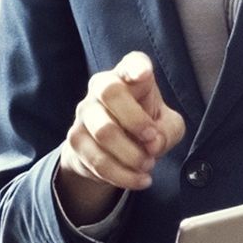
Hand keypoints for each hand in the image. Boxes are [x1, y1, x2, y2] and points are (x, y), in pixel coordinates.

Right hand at [52, 52, 188, 223]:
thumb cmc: (145, 126)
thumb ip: (168, 131)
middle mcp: (101, 87)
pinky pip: (97, 160)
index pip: (132, 63)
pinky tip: (139, 180)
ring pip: (103, 132)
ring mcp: (84, 112)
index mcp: (129, 76)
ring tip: (148, 166)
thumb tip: (152, 144)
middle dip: (136, 120)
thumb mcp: (167, 126)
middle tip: (153, 142)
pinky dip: (123, 175)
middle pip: (110, 93)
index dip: (137, 67)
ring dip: (131, 155)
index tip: (144, 74)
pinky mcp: (74, 139)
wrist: (112, 151)